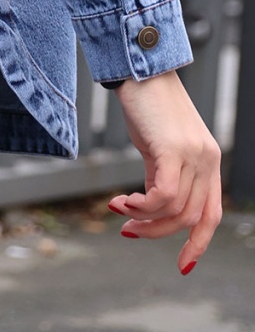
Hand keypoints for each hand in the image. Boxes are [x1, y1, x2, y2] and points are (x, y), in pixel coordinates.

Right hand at [106, 69, 220, 273]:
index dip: (198, 243)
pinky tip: (122, 201)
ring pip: (175, 210)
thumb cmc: (146, 104)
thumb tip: (150, 205)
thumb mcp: (159, 145)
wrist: (138, 67)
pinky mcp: (173, 149)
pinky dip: (142, 206)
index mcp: (208, 161)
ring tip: (120, 210)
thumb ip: (163, 173)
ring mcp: (193, 154)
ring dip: (144, 219)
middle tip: (129, 230)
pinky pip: (163, 195)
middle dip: (158, 233)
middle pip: (191, 217)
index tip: (182, 264)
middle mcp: (207, 160)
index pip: (212, 214)